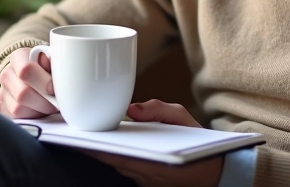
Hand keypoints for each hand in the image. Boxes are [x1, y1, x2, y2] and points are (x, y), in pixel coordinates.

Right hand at [0, 47, 58, 118]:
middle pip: (23, 93)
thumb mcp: (53, 61)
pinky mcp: (2, 108)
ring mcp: (2, 92)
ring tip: (49, 106)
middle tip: (56, 102)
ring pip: (18, 109)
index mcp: (19, 57)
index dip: (44, 82)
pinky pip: (16, 118)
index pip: (26, 70)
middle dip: (44, 101)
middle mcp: (7, 74)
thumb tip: (59, 68)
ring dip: (38, 111)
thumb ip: (55, 63)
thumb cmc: (47, 69)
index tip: (55, 89)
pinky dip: (31, 117)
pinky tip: (39, 111)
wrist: (34, 78)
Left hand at [82, 100, 223, 186]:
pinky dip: (115, 159)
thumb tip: (133, 109)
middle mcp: (148, 175)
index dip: (98, 149)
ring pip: (118, 167)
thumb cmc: (198, 143)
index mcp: (155, 161)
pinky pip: (126, 171)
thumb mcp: (184, 119)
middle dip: (94, 148)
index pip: (119, 156)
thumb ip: (159, 110)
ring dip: (102, 154)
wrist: (215, 171)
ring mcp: (146, 182)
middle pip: (113, 161)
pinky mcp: (147, 184)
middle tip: (74, 134)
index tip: (81, 138)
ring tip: (83, 137)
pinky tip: (103, 147)